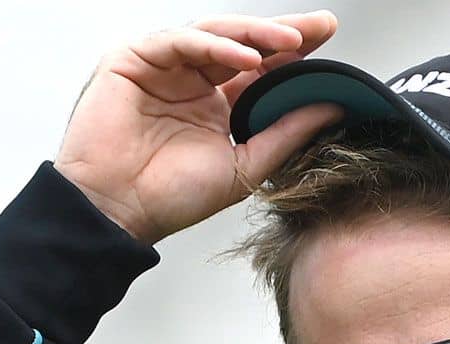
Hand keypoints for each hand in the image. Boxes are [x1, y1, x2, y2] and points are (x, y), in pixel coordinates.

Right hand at [53, 11, 342, 244]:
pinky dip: (215, 44)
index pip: (260, 69)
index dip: (294, 54)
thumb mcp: (244, 167)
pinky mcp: (133, 59)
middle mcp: (190, 81)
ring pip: (215, 34)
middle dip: (284, 33)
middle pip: (243, 43)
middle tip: (322, 26)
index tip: (329, 42)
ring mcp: (163, 67)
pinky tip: (245, 57)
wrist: (117, 212)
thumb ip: (286, 135)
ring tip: (293, 42)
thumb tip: (332, 107)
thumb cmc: (169, 197)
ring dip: (255, 34)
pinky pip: (180, 40)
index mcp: (215, 105)